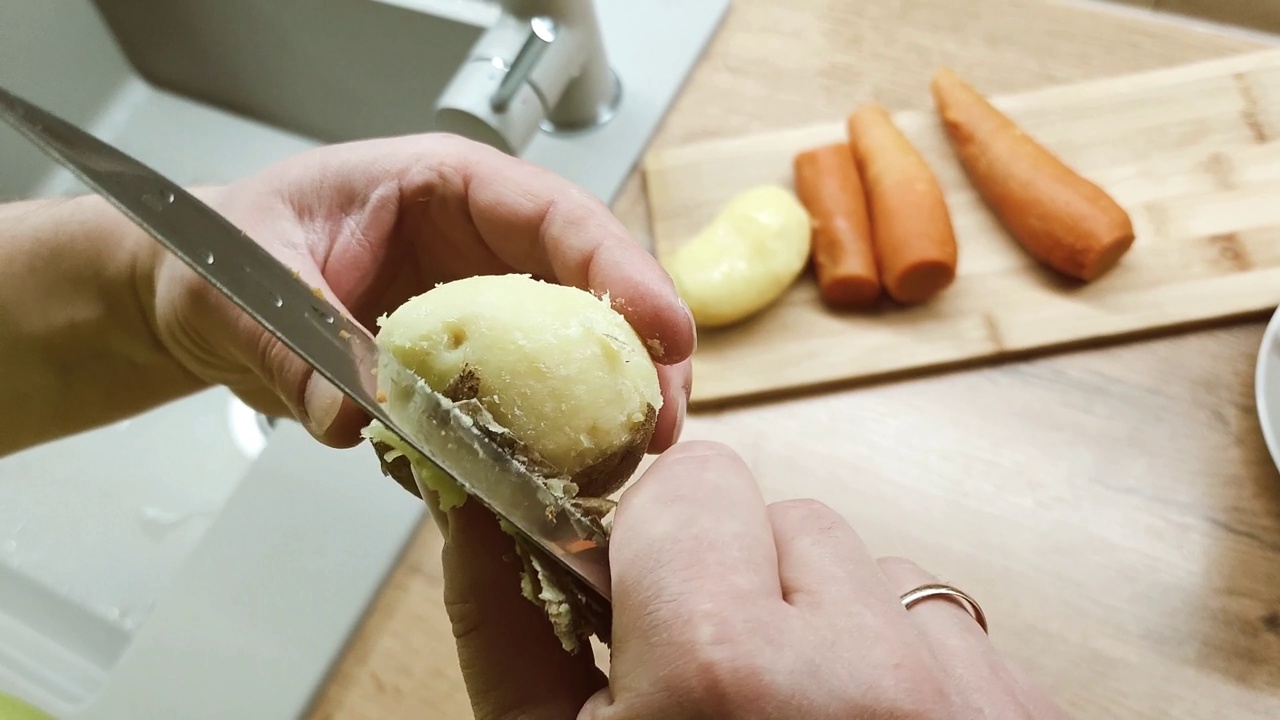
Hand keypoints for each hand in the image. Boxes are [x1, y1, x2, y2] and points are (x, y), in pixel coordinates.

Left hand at [144, 132, 693, 448]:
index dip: (621, 271)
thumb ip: (296, 341)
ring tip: (631, 462)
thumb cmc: (222, 249)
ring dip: (610, 403)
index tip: (665, 332)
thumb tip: (351, 412)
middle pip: (591, 285)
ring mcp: (480, 301)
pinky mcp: (466, 361)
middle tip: (661, 423)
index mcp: (444, 185)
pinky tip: (570, 477)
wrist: (197, 293)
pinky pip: (525, 395)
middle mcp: (479, 241)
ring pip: (572, 345)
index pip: (556, 215)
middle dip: (640, 353)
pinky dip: (552, 436)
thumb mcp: (246, 276)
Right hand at [446, 440, 1068, 719]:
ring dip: (829, 630)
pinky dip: (901, 670)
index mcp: (724, 673)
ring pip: (876, 573)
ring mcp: (967, 703)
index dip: (654, 545)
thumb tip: (480, 522)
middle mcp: (869, 675)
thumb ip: (509, 636)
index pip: (695, 482)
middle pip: (791, 517)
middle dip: (740, 583)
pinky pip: (949, 635)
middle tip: (715, 685)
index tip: (642, 592)